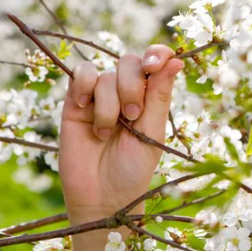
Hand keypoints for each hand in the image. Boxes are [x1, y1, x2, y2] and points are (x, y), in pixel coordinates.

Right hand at [58, 45, 184, 222]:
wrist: (101, 196)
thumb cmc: (133, 168)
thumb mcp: (152, 132)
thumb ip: (159, 96)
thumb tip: (177, 60)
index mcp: (151, 97)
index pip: (156, 60)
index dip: (157, 54)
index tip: (155, 64)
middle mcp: (126, 93)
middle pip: (129, 62)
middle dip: (132, 88)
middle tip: (132, 117)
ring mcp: (99, 97)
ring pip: (105, 75)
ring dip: (109, 104)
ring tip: (106, 133)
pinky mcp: (74, 104)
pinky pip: (80, 75)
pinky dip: (84, 87)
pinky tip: (84, 109)